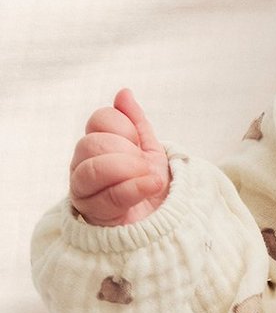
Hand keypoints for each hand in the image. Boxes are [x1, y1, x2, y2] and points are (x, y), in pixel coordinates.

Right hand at [69, 88, 171, 226]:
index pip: (100, 119)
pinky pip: (109, 196)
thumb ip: (135, 121)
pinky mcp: (92, 214)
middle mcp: (82, 163)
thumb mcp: (148, 148)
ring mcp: (83, 189)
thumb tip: (124, 93)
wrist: (156, 219)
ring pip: (93, 169)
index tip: (138, 142)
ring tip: (149, 177)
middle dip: (127, 152)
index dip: (124, 126)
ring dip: (128, 170)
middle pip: (93, 143)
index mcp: (95, 142)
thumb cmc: (146, 181)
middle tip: (144, 164)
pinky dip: (135, 188)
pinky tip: (151, 185)